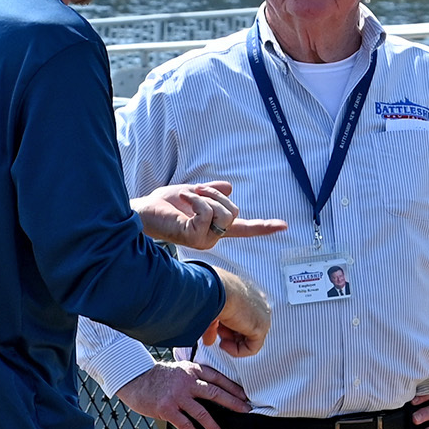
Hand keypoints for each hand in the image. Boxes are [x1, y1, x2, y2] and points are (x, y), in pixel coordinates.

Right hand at [116, 360, 251, 428]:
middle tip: (246, 411)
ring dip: (215, 427)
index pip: (217, 378)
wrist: (134, 379)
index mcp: (191, 370)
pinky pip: (185, 424)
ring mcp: (177, 395)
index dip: (233, 387)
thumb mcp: (178, 370)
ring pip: (202, 413)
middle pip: (215, 393)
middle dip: (234, 403)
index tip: (244, 396)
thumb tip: (212, 391)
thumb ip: (193, 377)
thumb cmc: (156, 377)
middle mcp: (187, 381)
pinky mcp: (167, 408)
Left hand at [136, 181, 287, 250]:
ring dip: (204, 196)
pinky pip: (207, 212)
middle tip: (194, 193)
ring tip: (186, 197)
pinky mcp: (194, 237)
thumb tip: (229, 188)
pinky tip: (182, 199)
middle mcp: (212, 238)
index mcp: (215, 229)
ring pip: (223, 212)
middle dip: (214, 195)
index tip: (284, 226)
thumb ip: (211, 193)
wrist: (144, 210)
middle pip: (233, 211)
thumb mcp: (193, 194)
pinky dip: (196, 200)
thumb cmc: (164, 205)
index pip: (244, 228)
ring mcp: (204, 240)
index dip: (264, 227)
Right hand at [194, 259, 273, 357]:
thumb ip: (213, 326)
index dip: (226, 326)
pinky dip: (237, 351)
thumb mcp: (210, 310)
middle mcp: (257, 301)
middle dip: (230, 334)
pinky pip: (252, 347)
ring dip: (232, 342)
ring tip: (220, 336)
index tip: (214, 329)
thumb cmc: (210, 292)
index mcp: (247, 291)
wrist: (214, 289)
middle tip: (217, 332)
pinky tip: (224, 345)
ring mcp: (262, 313)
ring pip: (250, 337)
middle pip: (246, 327)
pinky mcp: (262, 326)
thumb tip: (209, 341)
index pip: (242, 315)